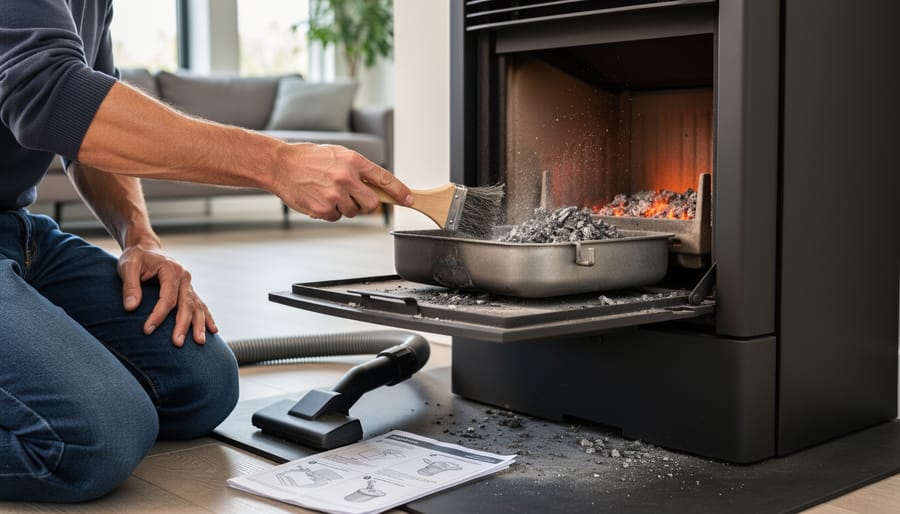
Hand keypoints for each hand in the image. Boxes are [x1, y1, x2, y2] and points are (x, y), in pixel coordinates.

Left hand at [118, 243, 216, 346]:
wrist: (146, 249)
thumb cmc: (136, 258)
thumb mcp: (127, 267)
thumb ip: (129, 286)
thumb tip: (130, 308)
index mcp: (171, 270)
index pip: (168, 297)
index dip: (158, 314)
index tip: (147, 330)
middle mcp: (184, 277)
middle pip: (186, 304)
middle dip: (183, 325)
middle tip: (177, 343)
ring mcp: (189, 284)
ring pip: (197, 307)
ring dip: (199, 325)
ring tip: (200, 342)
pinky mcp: (189, 290)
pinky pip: (201, 305)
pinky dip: (207, 318)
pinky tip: (213, 330)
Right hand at [274, 143, 412, 220]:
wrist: (280, 165)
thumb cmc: (308, 159)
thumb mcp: (337, 155)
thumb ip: (358, 169)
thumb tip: (376, 186)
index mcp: (353, 161)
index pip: (385, 179)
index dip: (400, 191)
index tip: (409, 199)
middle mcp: (346, 178)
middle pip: (372, 203)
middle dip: (366, 204)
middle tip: (353, 197)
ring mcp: (335, 195)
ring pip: (353, 212)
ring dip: (345, 206)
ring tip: (328, 192)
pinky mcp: (323, 209)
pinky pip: (336, 217)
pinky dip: (330, 211)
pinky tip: (319, 198)